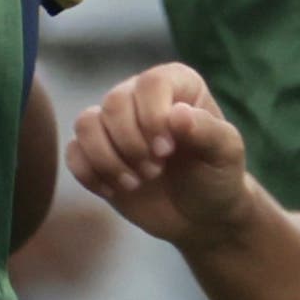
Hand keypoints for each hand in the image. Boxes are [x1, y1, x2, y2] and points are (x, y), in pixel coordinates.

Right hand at [65, 63, 259, 248]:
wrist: (200, 215)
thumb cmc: (217, 177)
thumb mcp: (225, 153)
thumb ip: (206, 131)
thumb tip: (177, 114)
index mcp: (176, 84)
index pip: (150, 84)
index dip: (153, 117)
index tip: (168, 151)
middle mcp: (140, 96)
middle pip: (114, 103)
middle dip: (131, 145)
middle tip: (155, 171)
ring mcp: (115, 125)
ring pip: (86, 124)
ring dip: (108, 160)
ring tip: (135, 183)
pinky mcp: (95, 153)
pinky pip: (73, 152)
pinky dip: (91, 174)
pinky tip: (115, 190)